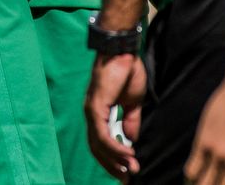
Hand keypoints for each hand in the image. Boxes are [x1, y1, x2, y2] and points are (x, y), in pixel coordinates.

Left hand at [85, 52, 145, 180]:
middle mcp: (91, 114)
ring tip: (130, 168)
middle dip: (113, 165)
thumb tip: (131, 139)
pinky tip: (128, 153)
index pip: (102, 142)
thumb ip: (130, 121)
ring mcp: (91, 112)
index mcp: (99, 113)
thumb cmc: (127, 71)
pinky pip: (104, 135)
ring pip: (100, 145)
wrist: (123, 51)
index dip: (113, 158)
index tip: (126, 171)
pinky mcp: (95, 108)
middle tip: (127, 177)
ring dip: (116, 159)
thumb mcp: (133, 102)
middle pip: (97, 149)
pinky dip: (115, 147)